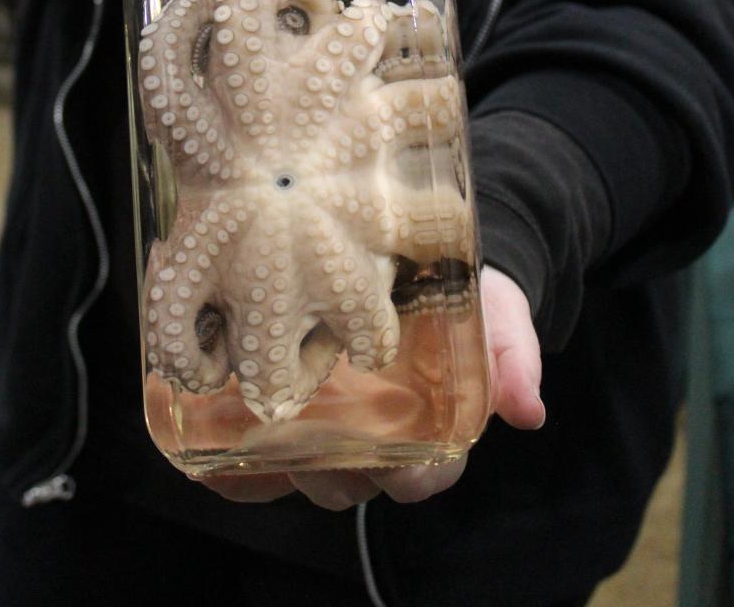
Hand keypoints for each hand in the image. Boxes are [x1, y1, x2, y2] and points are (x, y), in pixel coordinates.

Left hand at [199, 265, 543, 510]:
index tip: (390, 461)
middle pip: (352, 483)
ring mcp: (330, 426)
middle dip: (328, 473)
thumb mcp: (497, 313)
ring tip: (248, 428)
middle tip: (302, 438)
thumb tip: (528, 412)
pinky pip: (256, 453)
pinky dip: (230, 461)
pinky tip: (204, 444)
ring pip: (301, 472)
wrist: (421, 251)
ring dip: (275, 465)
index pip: (423, 478)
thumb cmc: (465, 292)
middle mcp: (378, 438)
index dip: (408, 479)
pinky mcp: (288, 404)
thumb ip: (512, 357)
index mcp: (433, 430)